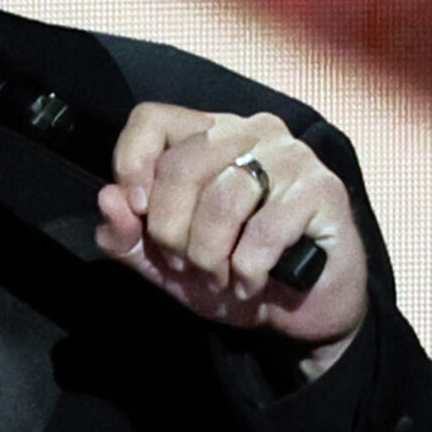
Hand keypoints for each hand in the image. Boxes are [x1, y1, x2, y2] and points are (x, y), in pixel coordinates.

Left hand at [91, 103, 367, 374]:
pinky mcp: (323, 190)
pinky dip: (247, 269)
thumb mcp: (167, 264)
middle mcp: (251, 132)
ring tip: (219, 278)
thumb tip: (108, 200)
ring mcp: (291, 156)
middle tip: (183, 265)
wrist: (301, 311)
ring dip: (209, 254)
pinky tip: (250, 283)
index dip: (133, 163)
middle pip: (184, 162)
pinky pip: (265, 230)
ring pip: (223, 197)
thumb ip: (130, 235)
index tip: (138, 211)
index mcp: (208, 136)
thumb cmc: (234, 273)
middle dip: (171, 228)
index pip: (153, 119)